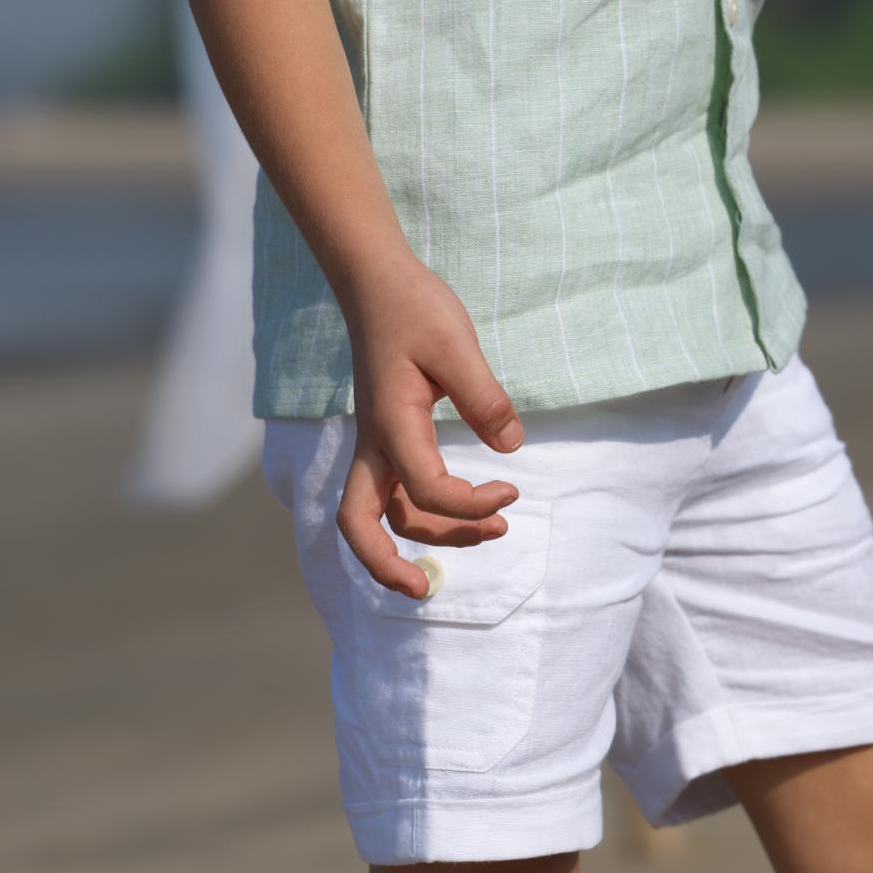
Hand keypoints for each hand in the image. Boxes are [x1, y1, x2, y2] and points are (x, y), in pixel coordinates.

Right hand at [338, 254, 525, 597]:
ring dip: (426, 536)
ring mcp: (375, 442)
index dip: (470, 506)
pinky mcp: (386, 435)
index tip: (512, 489)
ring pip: (383, 512)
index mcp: (390, 425)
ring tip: (494, 531)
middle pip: (360, 523)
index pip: (426, 491)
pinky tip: (463, 507)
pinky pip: (393, 491)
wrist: (377, 282)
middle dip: (387, 564)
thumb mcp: (457, 344)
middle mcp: (374, 443)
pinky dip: (421, 512)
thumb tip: (511, 446)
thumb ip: (484, 396)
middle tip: (428, 590)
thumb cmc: (415, 308)